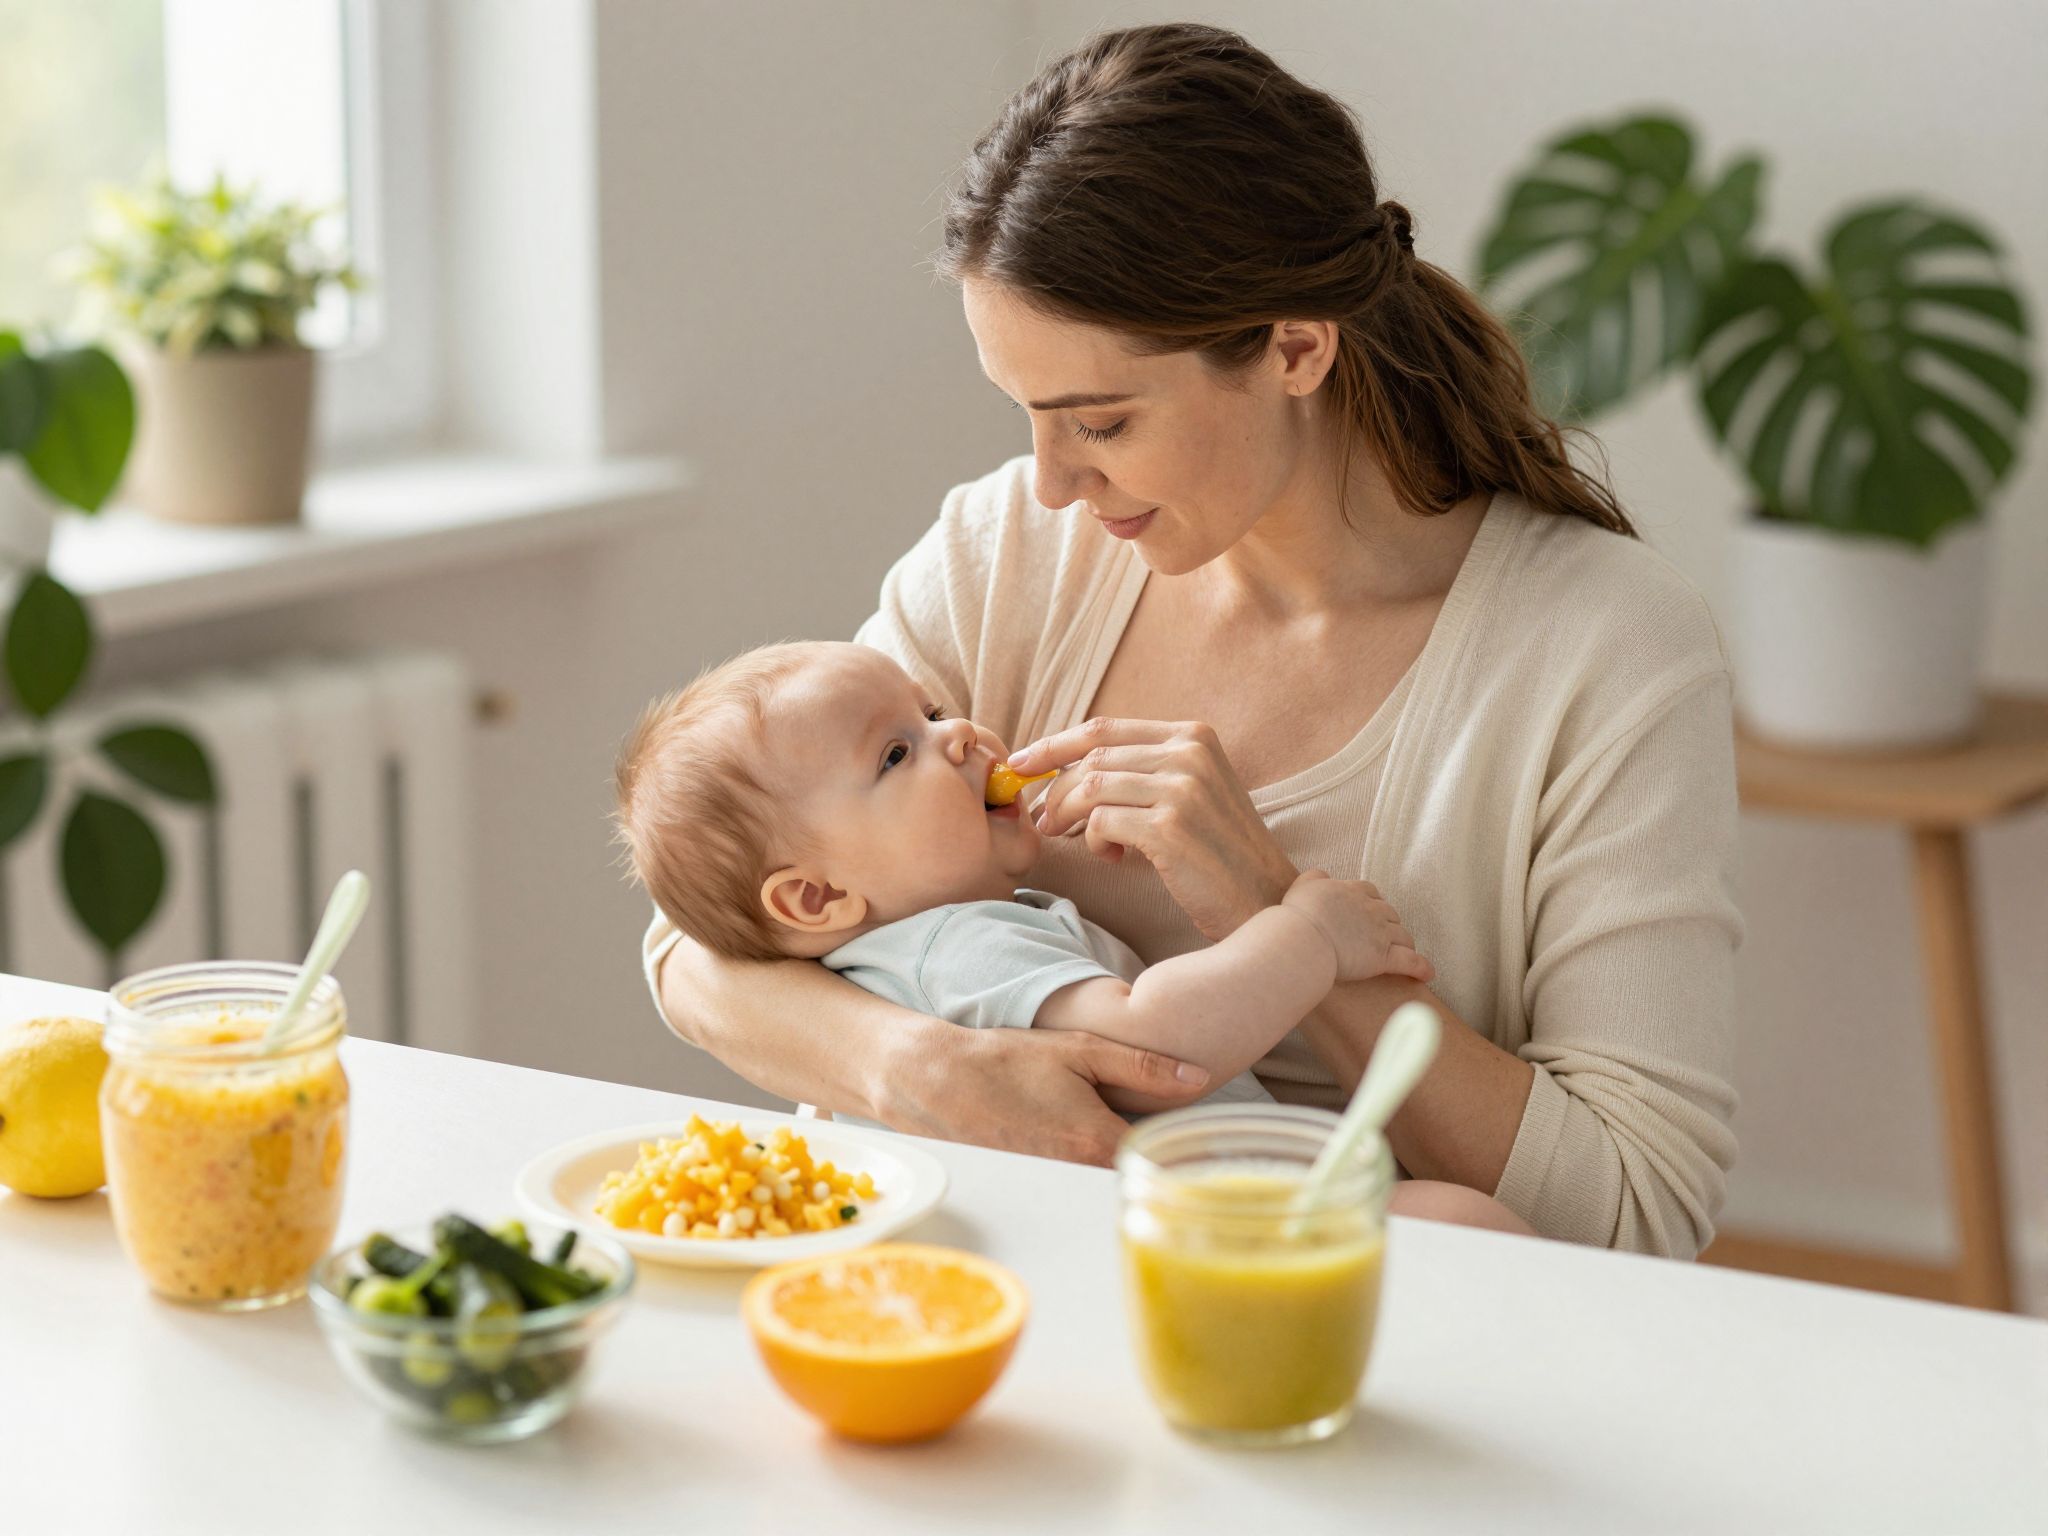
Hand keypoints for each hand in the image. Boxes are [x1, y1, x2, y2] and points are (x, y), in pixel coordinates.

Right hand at [879, 1024, 1211, 1167]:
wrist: (932, 1083)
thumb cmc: (1005, 1061)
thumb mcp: (1078, 1050)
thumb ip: (1142, 1065)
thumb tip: (1198, 1078)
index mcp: (1096, 1141)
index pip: (1163, 1160)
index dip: (1185, 1148)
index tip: (1197, 1134)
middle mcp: (1076, 1175)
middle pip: (1135, 1177)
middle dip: (1153, 1161)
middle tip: (1168, 1138)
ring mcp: (1051, 1190)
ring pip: (1104, 1185)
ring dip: (1119, 1168)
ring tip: (1122, 1137)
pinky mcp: (1031, 1193)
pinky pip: (1074, 1189)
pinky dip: (1084, 1171)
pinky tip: (1078, 1143)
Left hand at [1011, 718, 1297, 939]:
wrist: (1266, 901)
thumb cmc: (1218, 853)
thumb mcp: (1190, 793)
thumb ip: (1144, 771)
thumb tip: (1068, 768)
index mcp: (1193, 735)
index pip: (1104, 728)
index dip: (1054, 744)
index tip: (1021, 763)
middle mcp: (1189, 752)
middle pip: (1092, 757)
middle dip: (1056, 789)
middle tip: (1043, 820)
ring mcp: (1182, 787)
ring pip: (1091, 787)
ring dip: (1068, 816)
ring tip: (1069, 838)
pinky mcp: (1170, 826)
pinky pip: (1102, 822)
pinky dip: (1093, 840)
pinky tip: (1113, 857)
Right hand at [1282, 869, 1434, 984]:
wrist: (1302, 939)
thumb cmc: (1298, 915)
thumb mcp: (1303, 885)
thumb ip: (1316, 878)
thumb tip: (1324, 876)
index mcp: (1352, 891)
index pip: (1370, 892)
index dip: (1371, 903)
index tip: (1367, 911)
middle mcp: (1371, 909)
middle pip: (1390, 913)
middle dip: (1388, 923)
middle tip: (1382, 935)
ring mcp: (1380, 933)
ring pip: (1402, 935)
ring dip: (1404, 942)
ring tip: (1403, 952)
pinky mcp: (1383, 957)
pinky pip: (1410, 962)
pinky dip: (1421, 967)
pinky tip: (1428, 974)